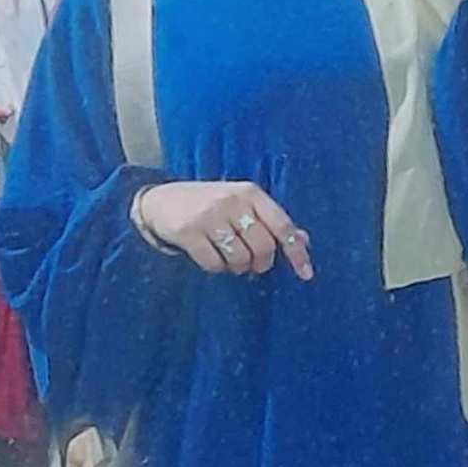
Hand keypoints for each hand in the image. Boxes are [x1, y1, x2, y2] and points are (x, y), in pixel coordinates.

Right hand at [134, 180, 313, 279]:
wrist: (161, 200)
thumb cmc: (210, 204)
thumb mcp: (243, 204)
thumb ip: (271, 221)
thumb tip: (303, 240)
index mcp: (251, 193)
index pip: (282, 225)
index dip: (296, 252)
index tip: (306, 274)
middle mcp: (232, 201)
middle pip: (263, 246)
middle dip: (261, 263)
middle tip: (253, 265)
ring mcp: (209, 215)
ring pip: (240, 258)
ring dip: (238, 267)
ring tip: (230, 258)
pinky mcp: (188, 231)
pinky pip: (214, 264)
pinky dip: (217, 268)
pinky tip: (211, 257)